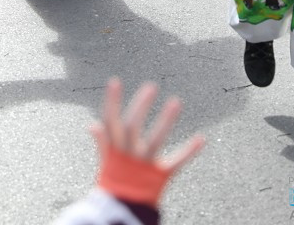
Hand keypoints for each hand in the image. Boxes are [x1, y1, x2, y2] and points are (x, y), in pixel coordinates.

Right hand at [92, 78, 204, 208]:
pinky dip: (189, 151)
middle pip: (132, 127)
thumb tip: (92, 124)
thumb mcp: (106, 163)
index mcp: (114, 150)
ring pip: (154, 141)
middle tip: (151, 86)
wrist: (122, 212)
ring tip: (176, 101)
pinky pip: (176, 162)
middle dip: (140, 106)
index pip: (110, 121)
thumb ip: (103, 143)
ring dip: (165, 121)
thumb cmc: (116, 183)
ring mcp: (144, 165)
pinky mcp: (160, 176)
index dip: (111, 102)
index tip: (114, 81)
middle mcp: (128, 155)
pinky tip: (201, 138)